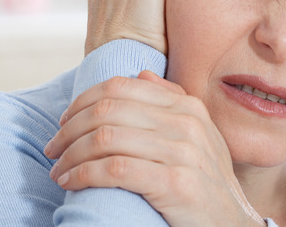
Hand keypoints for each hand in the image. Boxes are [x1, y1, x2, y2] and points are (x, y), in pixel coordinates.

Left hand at [44, 71, 264, 226]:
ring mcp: (183, 152)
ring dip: (71, 154)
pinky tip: (71, 183)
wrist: (233, 223)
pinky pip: (115, 170)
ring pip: (106, 138)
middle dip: (70, 129)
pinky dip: (84, 175)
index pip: (122, 87)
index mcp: (187, 106)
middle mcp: (187, 123)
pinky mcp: (175, 183)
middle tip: (53, 148)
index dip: (83, 101)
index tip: (64, 122)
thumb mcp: (199, 136)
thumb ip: (171, 102)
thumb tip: (141, 74)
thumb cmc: (207, 182)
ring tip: (58, 170)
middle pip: (108, 110)